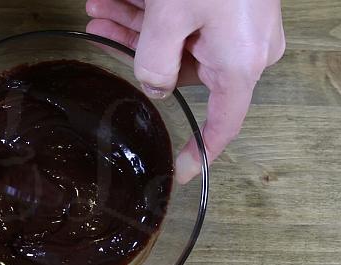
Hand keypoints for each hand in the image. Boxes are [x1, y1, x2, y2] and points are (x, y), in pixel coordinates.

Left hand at [86, 0, 284, 182]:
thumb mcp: (172, 16)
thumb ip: (154, 61)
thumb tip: (155, 87)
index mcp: (239, 64)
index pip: (221, 125)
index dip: (199, 153)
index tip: (180, 171)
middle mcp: (241, 51)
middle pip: (180, 70)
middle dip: (133, 49)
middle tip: (99, 31)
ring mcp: (234, 29)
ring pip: (175, 40)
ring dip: (132, 25)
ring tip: (99, 8)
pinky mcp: (226, 9)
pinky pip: (183, 20)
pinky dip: (149, 12)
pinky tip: (114, 0)